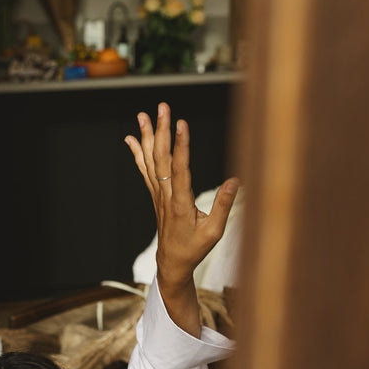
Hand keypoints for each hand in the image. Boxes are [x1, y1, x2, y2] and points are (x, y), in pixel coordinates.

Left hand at [125, 102, 238, 334]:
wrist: (172, 262)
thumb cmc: (195, 248)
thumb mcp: (214, 232)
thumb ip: (223, 206)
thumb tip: (235, 180)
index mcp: (181, 204)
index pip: (180, 170)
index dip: (180, 146)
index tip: (181, 124)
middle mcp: (166, 196)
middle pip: (162, 159)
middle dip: (162, 130)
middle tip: (163, 107)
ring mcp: (159, 194)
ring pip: (151, 161)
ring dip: (148, 136)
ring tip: (143, 114)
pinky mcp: (157, 195)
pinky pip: (145, 170)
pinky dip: (138, 153)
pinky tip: (133, 138)